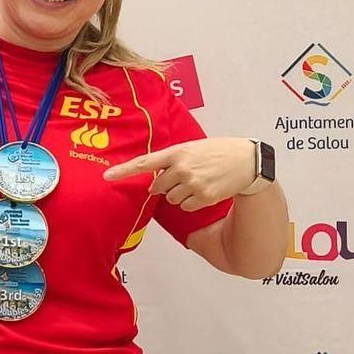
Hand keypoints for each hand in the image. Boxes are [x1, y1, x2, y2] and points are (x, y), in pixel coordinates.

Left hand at [102, 138, 255, 210]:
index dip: (123, 170)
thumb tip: (155, 181)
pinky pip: (185, 207)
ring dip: (180, 194)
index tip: (106, 176)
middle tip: (184, 177)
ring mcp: (192, 184)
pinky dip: (192, 202)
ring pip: (171, 199)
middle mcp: (182, 168)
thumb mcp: (193, 147)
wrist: (247, 161)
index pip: (144, 162)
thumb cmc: (218, 151)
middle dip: (166, 185)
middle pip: (157, 186)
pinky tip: (206, 190)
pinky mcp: (203, 197)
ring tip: (199, 181)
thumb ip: (173, 160)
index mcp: (177, 152)